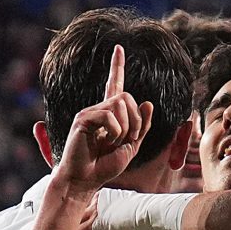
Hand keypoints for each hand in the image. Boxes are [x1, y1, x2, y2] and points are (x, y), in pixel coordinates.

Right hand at [54, 45, 152, 198]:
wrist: (85, 181)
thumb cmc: (105, 166)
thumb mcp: (131, 147)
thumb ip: (142, 127)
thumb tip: (147, 103)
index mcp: (110, 114)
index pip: (115, 85)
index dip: (117, 66)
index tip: (119, 48)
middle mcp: (99, 109)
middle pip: (128, 97)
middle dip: (136, 122)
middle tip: (125, 140)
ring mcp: (90, 112)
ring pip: (121, 104)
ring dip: (126, 128)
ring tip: (112, 143)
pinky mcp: (83, 119)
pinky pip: (110, 115)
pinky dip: (115, 132)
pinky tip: (104, 142)